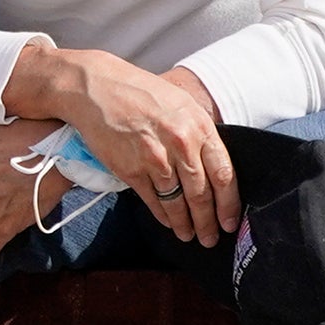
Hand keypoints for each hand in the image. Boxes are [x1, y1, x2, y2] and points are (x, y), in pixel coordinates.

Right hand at [5, 46, 238, 244]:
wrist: (94, 86)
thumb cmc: (138, 92)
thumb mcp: (180, 104)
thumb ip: (198, 134)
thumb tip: (212, 166)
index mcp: (199, 126)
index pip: (224, 175)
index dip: (229, 204)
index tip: (230, 222)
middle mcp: (180, 144)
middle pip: (202, 194)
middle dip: (207, 221)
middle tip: (210, 238)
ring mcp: (154, 158)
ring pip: (177, 201)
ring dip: (184, 223)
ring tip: (189, 236)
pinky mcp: (129, 168)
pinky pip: (152, 199)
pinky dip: (161, 214)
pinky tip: (168, 222)